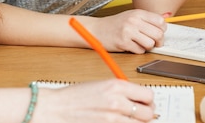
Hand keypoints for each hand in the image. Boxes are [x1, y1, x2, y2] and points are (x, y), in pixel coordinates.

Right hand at [35, 79, 155, 122]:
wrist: (56, 108)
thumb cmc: (74, 96)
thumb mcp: (100, 85)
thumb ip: (120, 90)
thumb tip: (137, 97)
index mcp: (116, 86)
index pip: (148, 95)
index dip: (147, 100)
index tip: (144, 103)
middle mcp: (117, 102)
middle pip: (148, 113)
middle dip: (145, 114)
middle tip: (139, 114)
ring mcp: (113, 119)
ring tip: (127, 120)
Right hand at [85, 9, 166, 52]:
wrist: (96, 29)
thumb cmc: (115, 24)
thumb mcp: (131, 16)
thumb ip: (147, 18)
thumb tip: (166, 18)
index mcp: (137, 13)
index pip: (160, 21)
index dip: (162, 29)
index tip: (158, 32)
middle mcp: (133, 21)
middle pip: (158, 34)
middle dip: (158, 41)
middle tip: (154, 42)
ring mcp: (128, 31)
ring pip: (150, 44)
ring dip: (147, 47)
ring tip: (140, 43)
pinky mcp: (123, 43)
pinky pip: (140, 51)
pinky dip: (138, 51)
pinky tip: (131, 46)